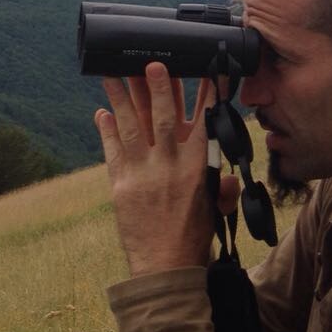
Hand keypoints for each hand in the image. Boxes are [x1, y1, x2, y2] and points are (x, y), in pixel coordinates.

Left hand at [96, 66, 217, 276]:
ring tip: (112, 74)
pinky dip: (106, 131)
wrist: (166, 268)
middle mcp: (169, 167)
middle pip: (161, 117)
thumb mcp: (216, 207)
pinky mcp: (120, 186)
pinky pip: (112, 151)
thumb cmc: (195, 237)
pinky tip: (102, 113)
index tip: (206, 71)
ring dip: (121, 99)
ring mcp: (142, 175)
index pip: (203, 122)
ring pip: (130, 127)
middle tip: (151, 64)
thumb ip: (223, 185)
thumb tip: (229, 174)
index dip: (205, 94)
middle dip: (157, 88)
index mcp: (197, 169)